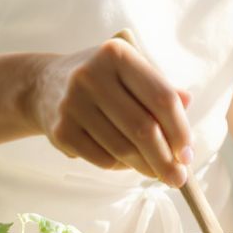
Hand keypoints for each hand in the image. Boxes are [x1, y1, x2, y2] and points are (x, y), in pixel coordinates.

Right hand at [26, 37, 193, 185]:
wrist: (43, 85)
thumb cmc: (102, 80)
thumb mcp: (130, 72)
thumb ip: (160, 87)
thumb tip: (187, 104)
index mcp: (118, 55)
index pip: (161, 97)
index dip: (180, 129)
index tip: (189, 153)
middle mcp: (92, 76)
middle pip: (143, 128)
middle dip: (166, 159)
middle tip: (179, 178)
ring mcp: (73, 104)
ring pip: (123, 149)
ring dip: (146, 167)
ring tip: (158, 174)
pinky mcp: (61, 130)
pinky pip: (103, 159)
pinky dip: (122, 167)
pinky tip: (129, 164)